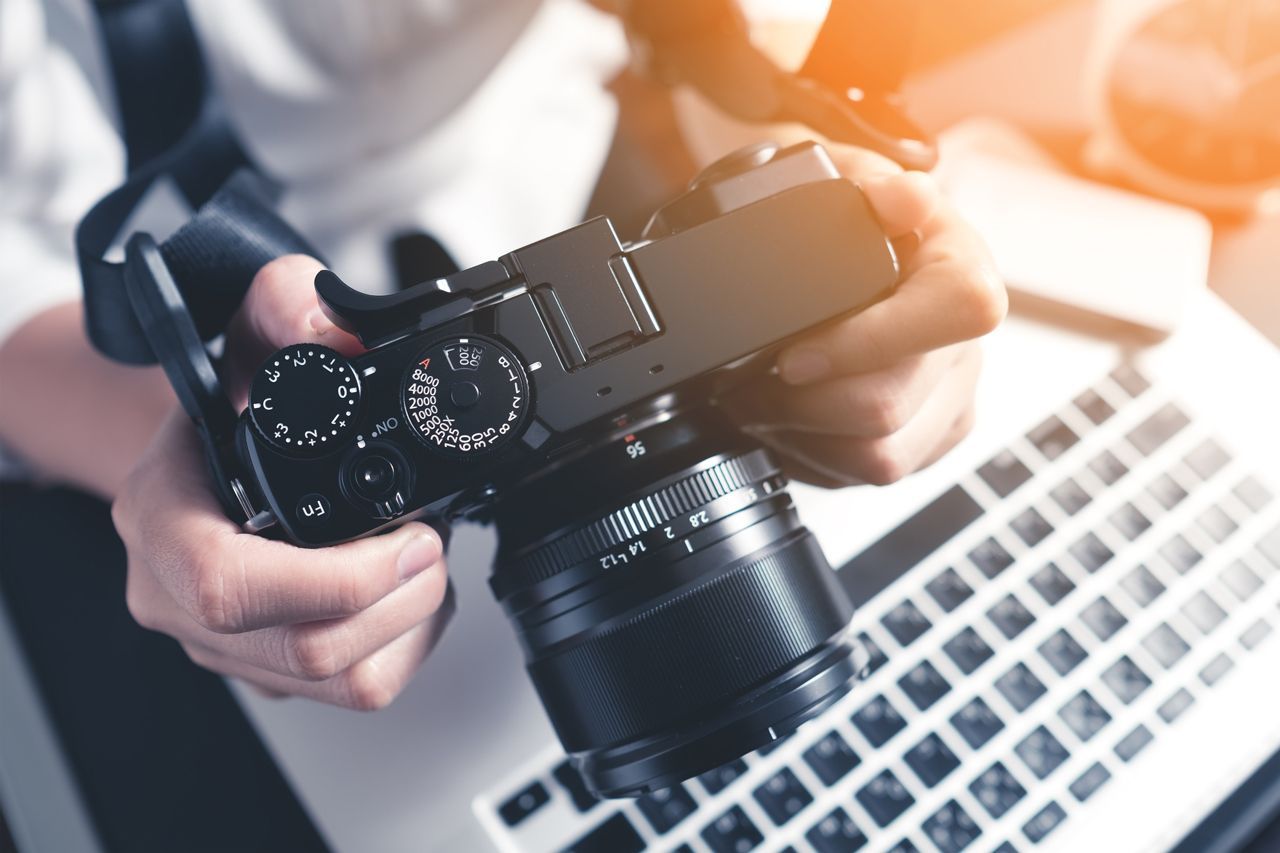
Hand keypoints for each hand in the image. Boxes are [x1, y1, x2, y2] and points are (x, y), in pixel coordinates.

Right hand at [113, 256, 451, 708]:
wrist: (215, 443)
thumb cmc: (232, 396)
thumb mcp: (252, 325)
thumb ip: (287, 305)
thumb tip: (334, 334)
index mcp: (161, 518)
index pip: (228, 587)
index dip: (334, 580)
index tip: (408, 538)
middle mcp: (178, 595)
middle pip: (304, 650)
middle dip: (400, 597)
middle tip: (431, 538)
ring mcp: (223, 642)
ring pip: (340, 682)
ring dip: (410, 620)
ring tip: (422, 557)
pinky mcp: (268, 668)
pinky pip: (355, 688)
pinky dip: (407, 642)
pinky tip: (406, 589)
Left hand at [721, 149, 1006, 486]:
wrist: (836, 258)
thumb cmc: (838, 222)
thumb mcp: (836, 180)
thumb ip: (867, 186)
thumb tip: (907, 199)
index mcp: (959, 267)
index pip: (958, 309)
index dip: (868, 341)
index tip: (793, 355)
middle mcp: (966, 342)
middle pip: (889, 406)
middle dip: (799, 403)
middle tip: (748, 383)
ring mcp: (950, 400)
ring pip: (878, 458)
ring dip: (803, 436)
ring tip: (762, 402)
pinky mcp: (926, 443)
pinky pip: (869, 477)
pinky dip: (818, 457)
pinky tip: (794, 422)